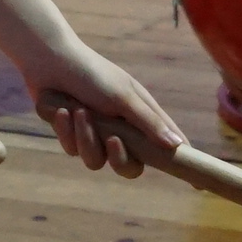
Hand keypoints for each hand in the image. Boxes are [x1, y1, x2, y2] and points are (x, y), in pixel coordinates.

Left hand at [0, 0, 188, 175]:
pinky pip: (72, 149)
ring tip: (79, 112)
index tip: (191, 180)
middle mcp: (121, 129)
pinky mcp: (72, 134)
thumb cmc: (93, 74)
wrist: (50, 61)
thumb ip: (149, 123)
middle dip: (118, 157)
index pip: (165, 144)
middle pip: (129, 167)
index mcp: (140, 116)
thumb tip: (179, 145)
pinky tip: (61, 110)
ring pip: (96, 161)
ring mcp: (96, 134)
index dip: (175, 160)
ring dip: (85, 137)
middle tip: (111, 140)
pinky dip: (66, 130)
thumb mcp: (124, 98)